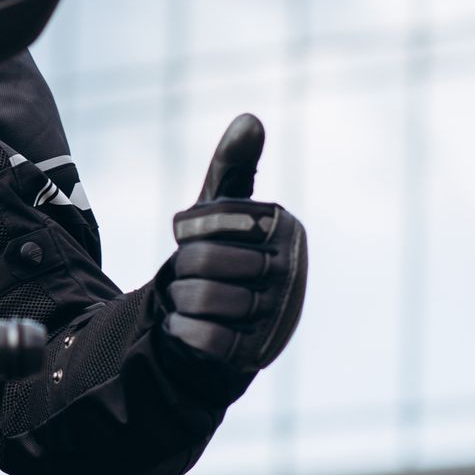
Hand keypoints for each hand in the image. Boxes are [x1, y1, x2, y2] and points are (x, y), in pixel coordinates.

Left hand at [161, 114, 307, 372]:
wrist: (219, 321)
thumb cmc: (222, 252)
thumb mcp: (221, 208)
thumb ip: (233, 165)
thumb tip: (249, 119)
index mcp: (286, 229)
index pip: (212, 221)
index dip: (190, 230)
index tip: (195, 237)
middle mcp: (292, 272)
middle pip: (201, 261)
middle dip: (183, 269)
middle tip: (195, 276)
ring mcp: (277, 316)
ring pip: (199, 298)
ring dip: (182, 301)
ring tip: (197, 302)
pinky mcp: (254, 355)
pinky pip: (202, 336)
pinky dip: (184, 331)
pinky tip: (194, 328)